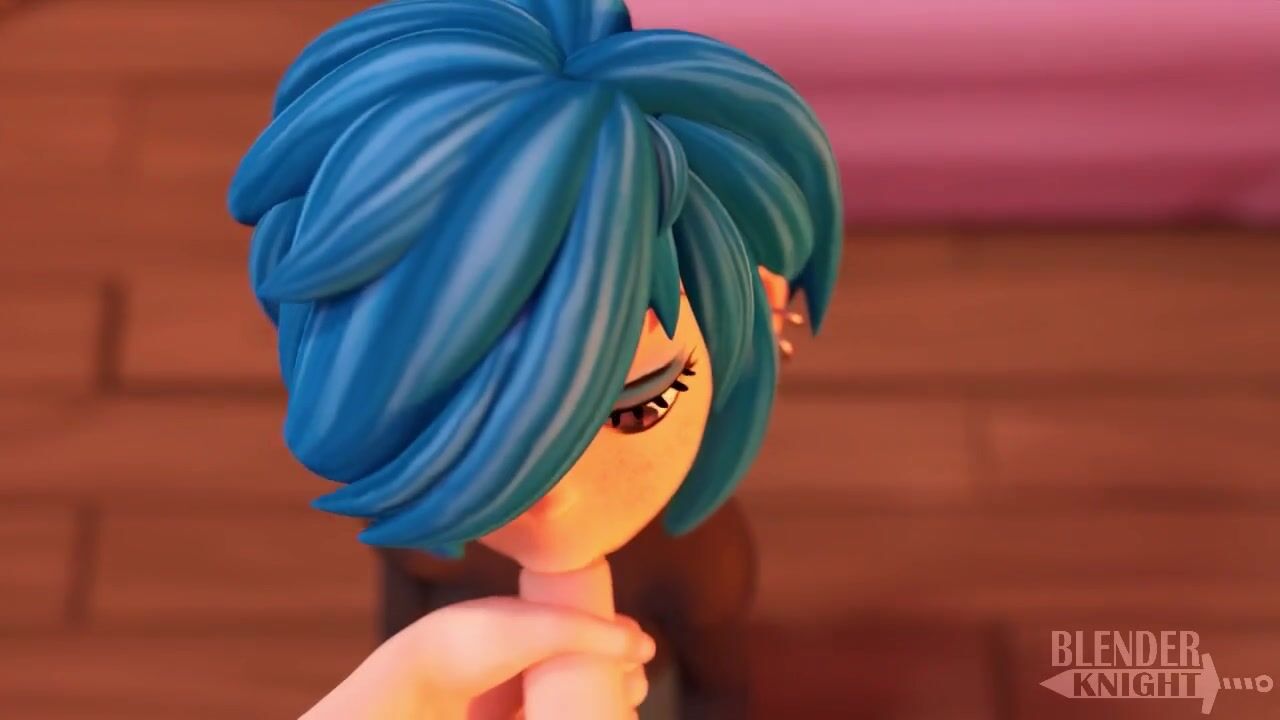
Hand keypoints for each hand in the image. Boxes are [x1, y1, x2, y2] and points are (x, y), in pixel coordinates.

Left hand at [301, 597, 654, 719]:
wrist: (414, 683)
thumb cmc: (474, 644)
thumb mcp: (541, 627)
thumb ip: (593, 632)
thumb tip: (646, 647)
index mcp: (530, 619)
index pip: (587, 627)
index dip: (617, 639)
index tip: (639, 651)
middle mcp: (525, 656)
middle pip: (586, 667)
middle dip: (620, 678)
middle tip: (634, 687)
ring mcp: (515, 693)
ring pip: (572, 700)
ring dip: (604, 704)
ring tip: (624, 711)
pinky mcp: (505, 719)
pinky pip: (552, 717)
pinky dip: (577, 717)